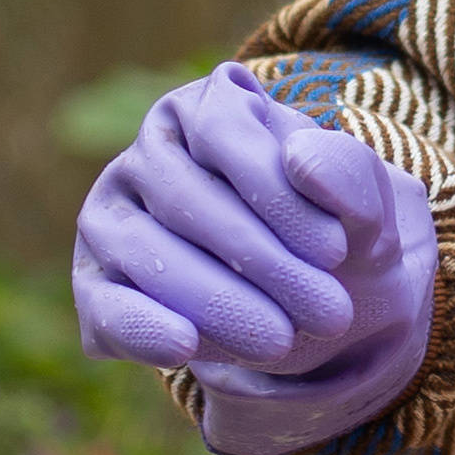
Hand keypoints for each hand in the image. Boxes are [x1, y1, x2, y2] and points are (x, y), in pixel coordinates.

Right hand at [68, 63, 436, 454]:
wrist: (309, 308)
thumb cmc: (330, 239)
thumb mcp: (360, 205)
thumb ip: (347, 173)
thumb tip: (300, 159)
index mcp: (207, 107)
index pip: (224, 132)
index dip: (277, 194)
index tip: (337, 252)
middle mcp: (147, 153)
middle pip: (187, 199)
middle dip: (263, 263)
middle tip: (329, 315)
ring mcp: (111, 217)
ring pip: (146, 251)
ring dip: (216, 300)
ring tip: (281, 340)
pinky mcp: (94, 284)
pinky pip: (104, 304)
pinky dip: (140, 325)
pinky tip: (185, 347)